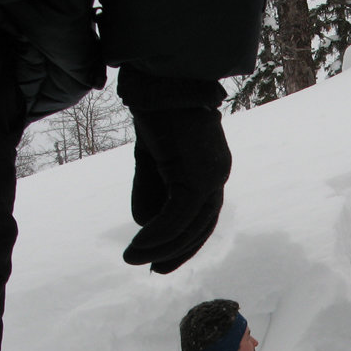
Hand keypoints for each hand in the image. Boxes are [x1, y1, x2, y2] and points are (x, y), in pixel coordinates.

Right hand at [123, 106, 231, 273]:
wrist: (162, 82)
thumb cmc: (157, 112)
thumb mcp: (152, 158)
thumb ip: (152, 189)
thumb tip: (146, 225)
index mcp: (211, 169)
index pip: (203, 215)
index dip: (185, 239)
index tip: (163, 257)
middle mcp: (218, 174)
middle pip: (202, 226)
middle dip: (178, 251)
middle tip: (154, 269)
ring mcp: (212, 176)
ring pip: (189, 226)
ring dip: (161, 247)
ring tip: (133, 258)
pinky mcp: (198, 176)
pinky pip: (176, 217)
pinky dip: (157, 235)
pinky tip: (137, 246)